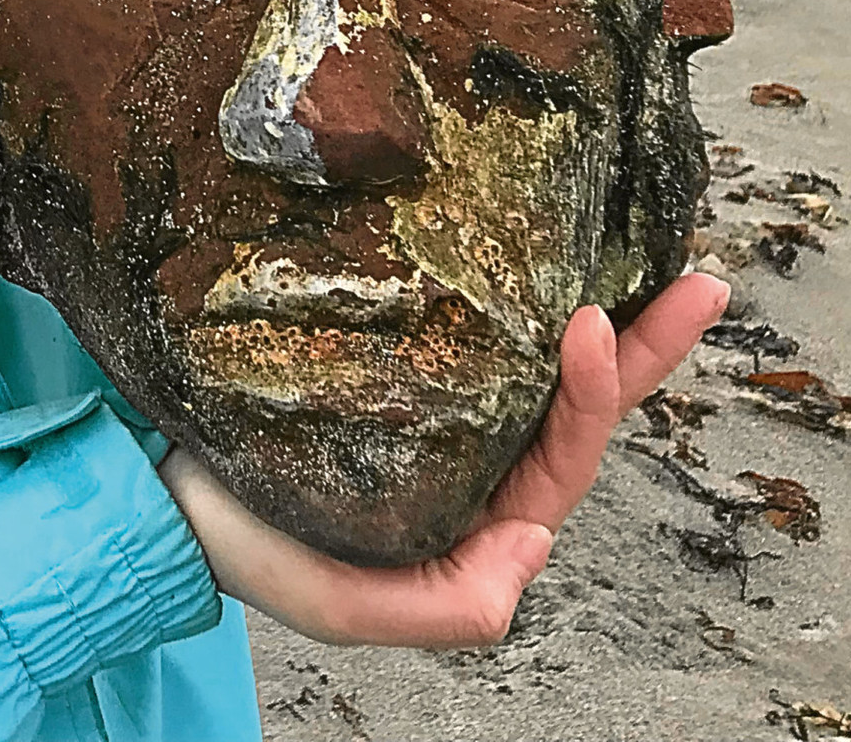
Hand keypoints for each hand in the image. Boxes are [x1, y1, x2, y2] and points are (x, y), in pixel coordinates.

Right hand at [156, 271, 729, 647]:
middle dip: (645, 347)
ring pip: (534, 359)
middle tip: (697, 285)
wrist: (153, 482)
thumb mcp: (344, 607)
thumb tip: (534, 548)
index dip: (593, 392)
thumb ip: (447, 607)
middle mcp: (469, 456)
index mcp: (472, 516)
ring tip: (657, 259)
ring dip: (604, 313)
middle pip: (575, 401)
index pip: (560, 454)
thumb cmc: (241, 543)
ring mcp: (433, 398)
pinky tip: (531, 243)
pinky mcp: (386, 347)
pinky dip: (512, 285)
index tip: (592, 323)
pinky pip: (469, 320)